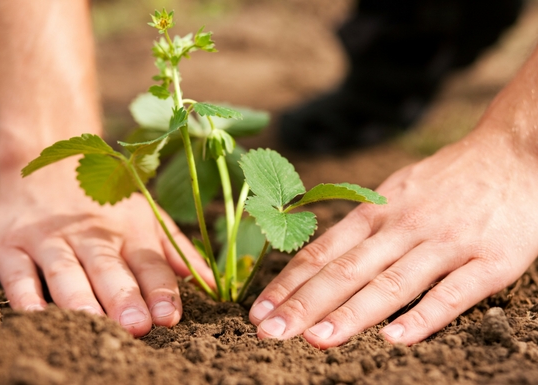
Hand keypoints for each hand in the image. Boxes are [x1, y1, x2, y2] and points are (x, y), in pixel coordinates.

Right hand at [0, 159, 213, 336]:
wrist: (50, 161)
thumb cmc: (107, 201)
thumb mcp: (147, 216)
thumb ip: (176, 250)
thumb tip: (210, 282)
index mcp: (130, 230)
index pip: (149, 263)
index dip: (161, 290)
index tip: (171, 316)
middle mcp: (93, 234)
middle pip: (110, 268)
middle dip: (125, 297)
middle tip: (138, 326)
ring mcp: (52, 238)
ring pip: (66, 270)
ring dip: (81, 298)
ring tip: (95, 323)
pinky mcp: (13, 244)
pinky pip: (17, 271)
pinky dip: (24, 292)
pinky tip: (34, 313)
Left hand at [249, 123, 537, 346]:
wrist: (513, 152)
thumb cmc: (447, 179)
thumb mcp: (396, 191)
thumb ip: (363, 226)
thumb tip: (321, 259)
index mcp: (378, 211)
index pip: (323, 251)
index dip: (288, 283)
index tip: (259, 311)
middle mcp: (404, 226)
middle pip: (346, 270)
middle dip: (304, 304)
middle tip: (269, 333)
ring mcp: (445, 243)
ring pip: (391, 283)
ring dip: (351, 313)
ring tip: (317, 340)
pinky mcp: (488, 260)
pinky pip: (453, 293)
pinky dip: (423, 317)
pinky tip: (395, 339)